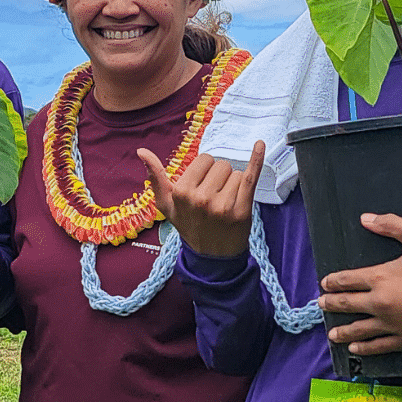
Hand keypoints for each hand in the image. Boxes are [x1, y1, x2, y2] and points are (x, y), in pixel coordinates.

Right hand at [137, 140, 265, 257]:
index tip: (203, 186)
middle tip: (215, 197)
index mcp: (181, 192)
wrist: (212, 256)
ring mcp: (223, 205)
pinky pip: (250, 177)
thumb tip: (142, 151)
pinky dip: (257, 159)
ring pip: (235, 173)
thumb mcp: (167, 205)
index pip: (204, 159)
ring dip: (233, 184)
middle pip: (221, 164)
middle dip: (220, 177)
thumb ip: (156, 177)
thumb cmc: (189, 226)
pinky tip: (259, 145)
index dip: (205, 171)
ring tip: (226, 203)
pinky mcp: (242, 209)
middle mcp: (201, 198)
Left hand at [316, 213, 401, 355]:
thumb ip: (392, 225)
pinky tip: (356, 350)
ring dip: (342, 331)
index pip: (347, 280)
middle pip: (348, 305)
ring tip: (332, 334)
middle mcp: (382, 303)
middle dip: (332, 305)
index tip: (326, 284)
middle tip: (321, 305)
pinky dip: (365, 349)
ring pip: (359, 330)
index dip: (333, 282)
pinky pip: (380, 346)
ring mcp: (394, 325)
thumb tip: (366, 219)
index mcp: (382, 276)